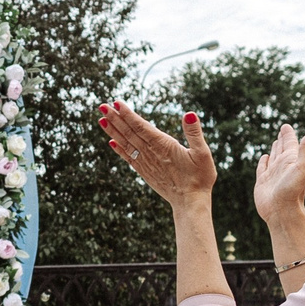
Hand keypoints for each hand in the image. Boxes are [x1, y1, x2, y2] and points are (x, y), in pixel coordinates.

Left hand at [99, 101, 215, 207]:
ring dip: (113, 131)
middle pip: (129, 132)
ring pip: (126, 144)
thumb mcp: (203, 153)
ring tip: (101, 119)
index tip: (116, 102)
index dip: (128, 114)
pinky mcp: (145, 172)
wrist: (190, 202)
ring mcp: (146, 163)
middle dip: (115, 118)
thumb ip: (194, 133)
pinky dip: (119, 149)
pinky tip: (111, 142)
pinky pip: (129, 158)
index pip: (141, 126)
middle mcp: (150, 153)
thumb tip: (189, 114)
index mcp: (163, 145)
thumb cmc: (200, 178)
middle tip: (102, 106)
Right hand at [253, 124, 304, 225]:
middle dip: (282, 139)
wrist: (282, 212)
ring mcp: (273, 174)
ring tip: (275, 142)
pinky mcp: (263, 182)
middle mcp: (283, 166)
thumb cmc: (293, 191)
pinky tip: (265, 158)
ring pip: (273, 157)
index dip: (288, 134)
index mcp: (292, 160)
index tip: (286, 126)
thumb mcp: (303, 167)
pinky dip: (263, 161)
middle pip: (282, 148)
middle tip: (282, 131)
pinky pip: (262, 168)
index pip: (290, 142)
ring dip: (274, 149)